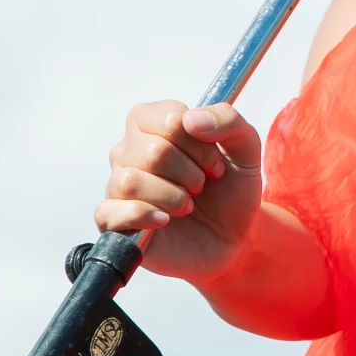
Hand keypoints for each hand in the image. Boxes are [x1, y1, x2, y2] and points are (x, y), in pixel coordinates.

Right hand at [95, 101, 262, 283]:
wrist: (230, 238)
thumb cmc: (230, 188)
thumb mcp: (246, 148)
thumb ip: (229, 121)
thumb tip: (191, 119)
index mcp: (155, 123)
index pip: (168, 117)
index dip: (198, 143)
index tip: (215, 162)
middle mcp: (130, 150)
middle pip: (153, 151)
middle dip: (191, 173)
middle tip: (203, 186)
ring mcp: (118, 185)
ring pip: (130, 181)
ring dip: (171, 196)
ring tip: (187, 205)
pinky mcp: (113, 220)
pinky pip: (108, 212)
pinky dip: (142, 216)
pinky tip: (165, 220)